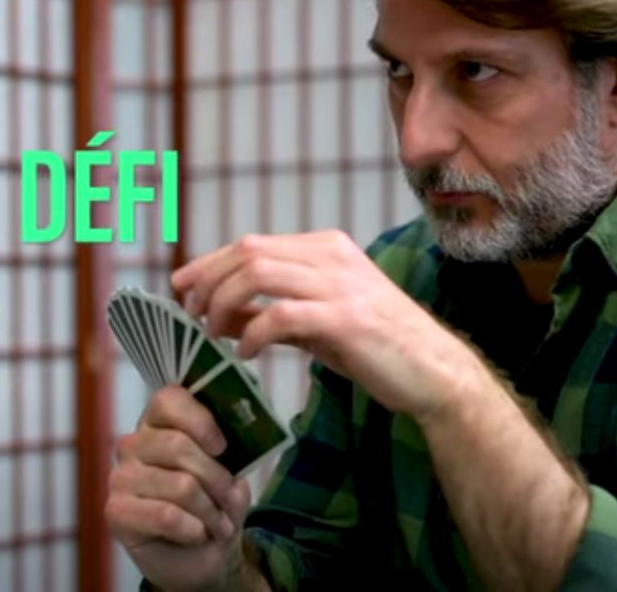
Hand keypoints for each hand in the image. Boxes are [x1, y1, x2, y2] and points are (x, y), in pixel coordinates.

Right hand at [106, 387, 253, 591]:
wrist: (206, 555)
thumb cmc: (216, 502)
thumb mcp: (232, 469)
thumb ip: (226, 445)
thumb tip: (235, 430)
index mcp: (160, 423)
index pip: (168, 399)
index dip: (200, 421)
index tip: (222, 447)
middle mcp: (134, 444)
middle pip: (179, 445)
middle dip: (217, 479)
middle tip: (230, 500)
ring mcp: (121, 477)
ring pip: (180, 485)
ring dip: (210, 510)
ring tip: (219, 523)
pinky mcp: (116, 511)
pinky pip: (165, 516)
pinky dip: (193, 529)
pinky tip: (196, 535)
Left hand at [172, 230, 484, 419]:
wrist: (435, 372)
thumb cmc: (378, 348)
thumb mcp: (317, 324)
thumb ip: (271, 313)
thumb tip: (217, 316)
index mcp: (327, 248)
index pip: (252, 244)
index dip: (208, 263)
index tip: (182, 287)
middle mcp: (333, 256)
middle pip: (248, 251)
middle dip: (208, 281)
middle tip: (191, 315)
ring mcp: (341, 284)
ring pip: (258, 273)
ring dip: (223, 302)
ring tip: (212, 332)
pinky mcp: (347, 318)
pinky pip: (280, 315)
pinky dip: (252, 333)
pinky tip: (246, 354)